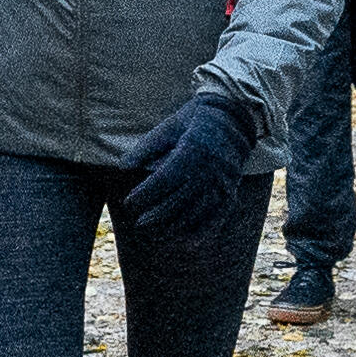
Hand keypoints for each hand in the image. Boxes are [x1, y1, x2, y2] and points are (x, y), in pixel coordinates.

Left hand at [112, 87, 252, 243]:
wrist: (233, 115)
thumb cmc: (194, 120)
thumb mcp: (167, 128)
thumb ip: (145, 149)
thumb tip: (122, 167)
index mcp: (191, 151)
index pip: (163, 180)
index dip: (144, 194)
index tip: (129, 202)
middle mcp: (208, 169)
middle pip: (178, 200)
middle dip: (157, 214)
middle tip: (140, 222)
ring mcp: (222, 182)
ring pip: (197, 212)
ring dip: (176, 225)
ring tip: (159, 233)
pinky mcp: (231, 190)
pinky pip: (218, 217)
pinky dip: (204, 231)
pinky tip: (188, 241)